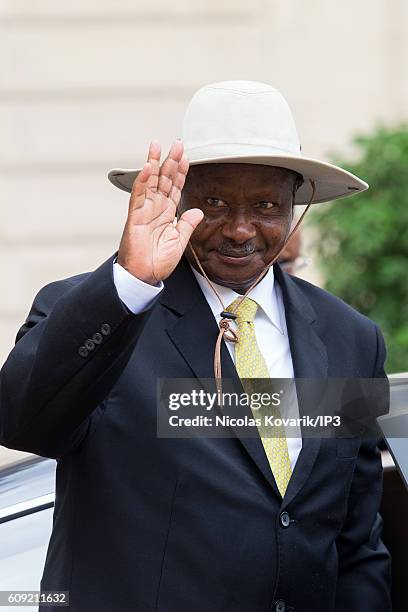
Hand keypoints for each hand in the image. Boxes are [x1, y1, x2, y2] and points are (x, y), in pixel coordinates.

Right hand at [117, 140, 202, 284]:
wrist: (144, 276)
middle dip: (170, 161)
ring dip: (154, 163)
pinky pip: (139, 196)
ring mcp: (144, 211)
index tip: (187, 157)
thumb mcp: (179, 241)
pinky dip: (143, 181)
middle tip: (177, 143)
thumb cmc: (158, 261)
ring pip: (149, 182)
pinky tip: (149, 167)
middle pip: (163, 179)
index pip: (175, 187)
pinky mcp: (134, 217)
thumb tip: (198, 210)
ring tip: (158, 145)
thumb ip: (188, 225)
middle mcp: (155, 208)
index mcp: (167, 213)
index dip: (181, 172)